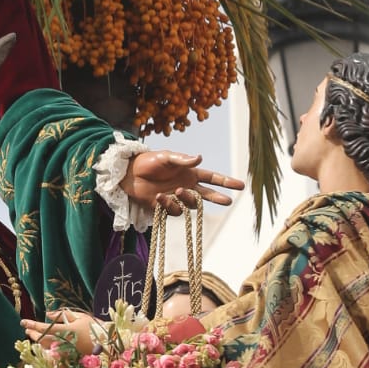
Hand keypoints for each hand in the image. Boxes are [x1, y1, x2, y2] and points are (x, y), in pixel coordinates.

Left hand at [23, 310, 97, 356]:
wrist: (107, 343)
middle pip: (43, 339)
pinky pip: (54, 353)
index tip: (23, 321)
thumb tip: (48, 314)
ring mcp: (67, 351)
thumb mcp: (80, 316)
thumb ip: (63, 315)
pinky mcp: (69, 357)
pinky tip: (44, 344)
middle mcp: (65, 342)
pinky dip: (47, 348)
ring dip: (38, 341)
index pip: (45, 328)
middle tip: (27, 329)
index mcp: (67, 330)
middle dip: (33, 334)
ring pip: (47, 347)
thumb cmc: (93, 327)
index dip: (33, 325)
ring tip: (34, 335)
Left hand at [121, 151, 243, 216]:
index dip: (226, 182)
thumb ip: (182, 159)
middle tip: (227, 201)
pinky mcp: (165, 207)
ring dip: (186, 199)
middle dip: (217, 198)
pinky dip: (168, 204)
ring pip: (190, 205)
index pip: (212, 178)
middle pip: (207, 195)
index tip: (241, 185)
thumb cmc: (147, 161)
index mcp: (189, 173)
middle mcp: (186, 186)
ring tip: (177, 190)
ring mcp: (176, 198)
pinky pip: (174, 211)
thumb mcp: (165, 156)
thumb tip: (200, 158)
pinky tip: (159, 196)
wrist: (128, 173)